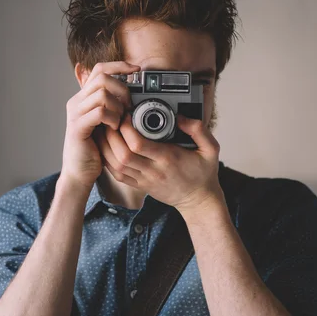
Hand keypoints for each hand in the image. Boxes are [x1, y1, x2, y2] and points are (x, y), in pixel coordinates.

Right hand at [60, 61, 139, 188]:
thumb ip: (113, 106)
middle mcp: (77, 101)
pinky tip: (114, 128)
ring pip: (102, 94)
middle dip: (122, 89)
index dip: (119, 65)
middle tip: (128, 107)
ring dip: (117, 106)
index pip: (100, 69)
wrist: (80, 171)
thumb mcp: (106, 122)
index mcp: (84, 98)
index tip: (136, 70)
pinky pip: (99, 112)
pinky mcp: (77, 127)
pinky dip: (112, 118)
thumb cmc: (95, 149)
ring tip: (120, 121)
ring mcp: (75, 113)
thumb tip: (132, 93)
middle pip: (102, 77)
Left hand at [95, 113, 222, 212]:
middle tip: (111, 121)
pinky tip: (107, 148)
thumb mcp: (210, 149)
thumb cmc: (204, 174)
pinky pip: (117, 175)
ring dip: (106, 147)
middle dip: (112, 135)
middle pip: (122, 154)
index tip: (126, 115)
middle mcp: (153, 170)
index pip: (139, 144)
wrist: (198, 200)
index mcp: (168, 159)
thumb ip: (198, 129)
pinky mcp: (139, 185)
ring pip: (116, 165)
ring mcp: (144, 180)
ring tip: (106, 131)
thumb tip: (180, 117)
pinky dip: (108, 160)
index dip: (126, 128)